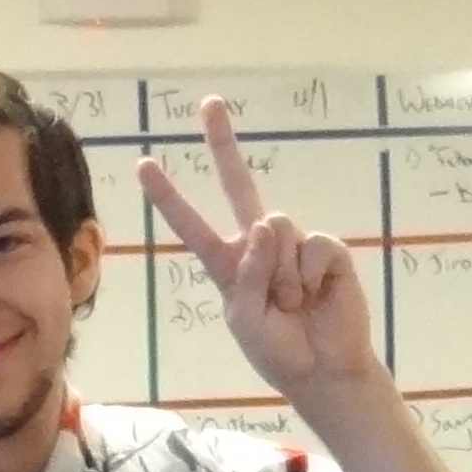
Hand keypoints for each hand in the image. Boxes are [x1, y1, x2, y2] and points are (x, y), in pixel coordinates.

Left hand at [136, 96, 379, 405]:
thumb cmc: (277, 348)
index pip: (191, 224)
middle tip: (209, 101)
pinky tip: (318, 294)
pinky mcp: (327, 250)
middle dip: (223, 142)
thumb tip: (267, 224)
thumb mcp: (244, 319)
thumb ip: (248, 274)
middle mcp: (258, 244)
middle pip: (238, 184)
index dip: (168, 196)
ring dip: (282, 276)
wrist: (324, 369)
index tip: (143, 164)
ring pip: (276, 229)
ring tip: (293, 304)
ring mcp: (293, 243)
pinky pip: (312, 247)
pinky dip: (310, 276)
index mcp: (227, 263)